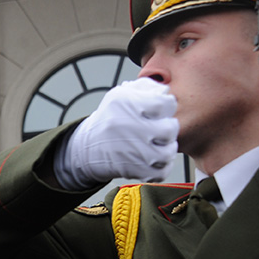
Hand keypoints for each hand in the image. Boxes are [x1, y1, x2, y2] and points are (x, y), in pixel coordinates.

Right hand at [57, 78, 178, 188]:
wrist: (88, 147)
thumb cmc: (111, 118)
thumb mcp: (122, 95)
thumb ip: (147, 86)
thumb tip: (166, 92)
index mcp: (126, 104)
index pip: (165, 104)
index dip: (167, 106)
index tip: (160, 110)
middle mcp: (127, 127)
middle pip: (170, 129)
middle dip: (169, 128)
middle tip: (161, 129)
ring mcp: (130, 151)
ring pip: (167, 153)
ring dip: (167, 149)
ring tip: (159, 145)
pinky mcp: (132, 170)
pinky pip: (160, 172)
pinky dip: (162, 167)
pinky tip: (155, 159)